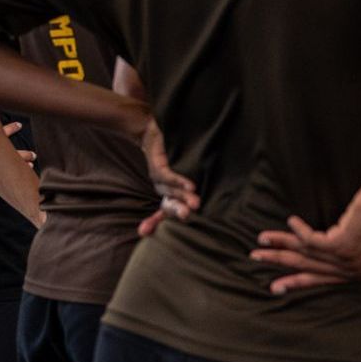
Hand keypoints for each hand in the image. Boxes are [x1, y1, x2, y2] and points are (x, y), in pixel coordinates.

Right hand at [0, 122, 36, 203]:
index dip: (9, 129)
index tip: (18, 125)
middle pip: (9, 154)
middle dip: (22, 154)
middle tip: (33, 153)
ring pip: (10, 168)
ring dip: (22, 167)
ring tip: (31, 166)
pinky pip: (4, 183)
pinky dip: (13, 182)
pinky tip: (22, 182)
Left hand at [135, 120, 198, 236]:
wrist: (156, 128)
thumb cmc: (176, 150)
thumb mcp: (186, 169)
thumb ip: (194, 184)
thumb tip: (216, 195)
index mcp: (167, 192)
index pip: (164, 211)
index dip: (154, 222)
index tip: (144, 232)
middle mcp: (161, 188)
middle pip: (168, 205)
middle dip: (177, 212)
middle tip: (188, 216)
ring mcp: (157, 178)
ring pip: (169, 192)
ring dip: (183, 198)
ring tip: (196, 204)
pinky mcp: (157, 166)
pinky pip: (167, 177)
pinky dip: (179, 182)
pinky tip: (191, 186)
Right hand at [249, 183, 360, 296]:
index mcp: (358, 273)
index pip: (322, 279)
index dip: (299, 280)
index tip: (278, 284)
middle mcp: (349, 270)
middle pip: (307, 267)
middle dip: (280, 263)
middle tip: (256, 260)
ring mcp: (344, 258)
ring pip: (304, 252)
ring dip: (281, 244)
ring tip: (262, 240)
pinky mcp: (339, 243)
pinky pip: (310, 240)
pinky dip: (298, 231)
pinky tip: (290, 222)